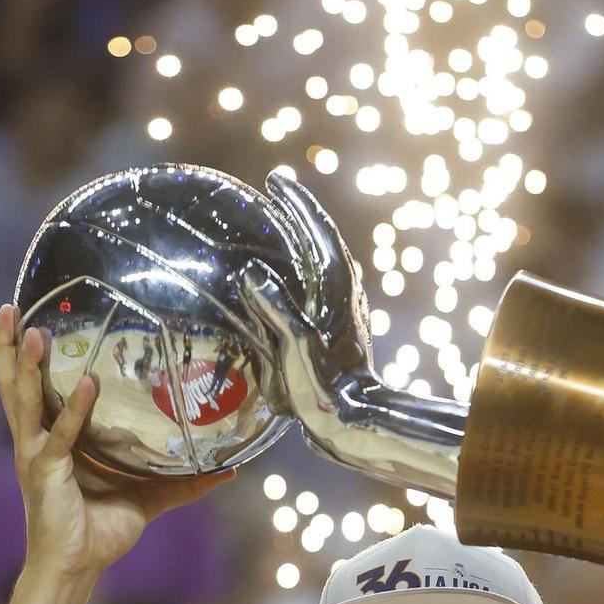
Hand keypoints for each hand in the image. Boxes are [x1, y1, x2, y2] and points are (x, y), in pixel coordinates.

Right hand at [0, 306, 231, 582]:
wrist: (76, 568)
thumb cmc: (99, 532)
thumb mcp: (147, 499)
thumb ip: (182, 481)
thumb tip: (227, 471)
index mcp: (49, 440)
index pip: (29, 388)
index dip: (21, 356)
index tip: (26, 317)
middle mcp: (34, 442)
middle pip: (13, 385)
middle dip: (7, 347)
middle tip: (10, 307)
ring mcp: (36, 456)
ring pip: (24, 401)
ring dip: (25, 366)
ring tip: (32, 331)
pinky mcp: (46, 474)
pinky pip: (61, 436)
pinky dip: (75, 409)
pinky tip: (88, 383)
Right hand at [240, 172, 466, 494]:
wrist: (353, 424)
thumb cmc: (326, 388)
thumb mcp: (296, 346)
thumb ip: (275, 308)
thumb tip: (250, 272)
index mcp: (336, 288)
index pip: (315, 231)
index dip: (296, 204)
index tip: (275, 180)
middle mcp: (342, 293)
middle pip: (318, 241)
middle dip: (297, 216)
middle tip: (275, 192)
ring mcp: (339, 310)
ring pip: (316, 265)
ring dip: (297, 243)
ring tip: (272, 228)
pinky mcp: (333, 329)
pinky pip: (310, 289)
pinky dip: (293, 273)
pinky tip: (273, 284)